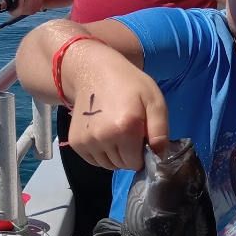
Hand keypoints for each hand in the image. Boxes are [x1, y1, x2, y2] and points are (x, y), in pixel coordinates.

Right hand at [65, 48, 169, 171]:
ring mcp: (87, 141)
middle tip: (129, 132)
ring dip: (116, 155)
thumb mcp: (154, 101)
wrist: (93, 71)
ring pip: (108, 165)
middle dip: (129, 154)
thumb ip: (160, 132)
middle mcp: (103, 138)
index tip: (141, 137)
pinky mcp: (76, 143)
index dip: (142, 153)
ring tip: (116, 133)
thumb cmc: (129, 84)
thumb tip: (158, 158)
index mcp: (125, 128)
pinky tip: (104, 135)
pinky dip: (102, 154)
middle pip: (122, 164)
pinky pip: (94, 160)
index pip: (136, 162)